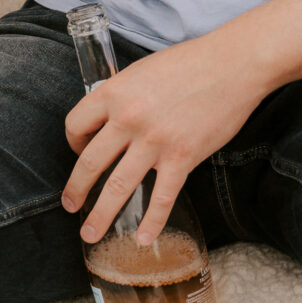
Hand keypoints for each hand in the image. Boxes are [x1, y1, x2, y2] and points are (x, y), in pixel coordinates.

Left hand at [62, 37, 262, 246]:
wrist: (232, 64)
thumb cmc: (188, 63)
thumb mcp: (141, 71)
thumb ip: (122, 95)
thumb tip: (110, 117)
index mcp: (114, 93)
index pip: (75, 125)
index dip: (73, 144)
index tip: (80, 154)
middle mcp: (128, 118)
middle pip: (90, 163)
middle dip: (76, 190)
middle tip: (70, 206)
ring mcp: (154, 141)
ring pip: (117, 187)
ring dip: (101, 215)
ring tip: (90, 234)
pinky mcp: (182, 157)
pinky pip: (161, 198)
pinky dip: (151, 223)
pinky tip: (143, 239)